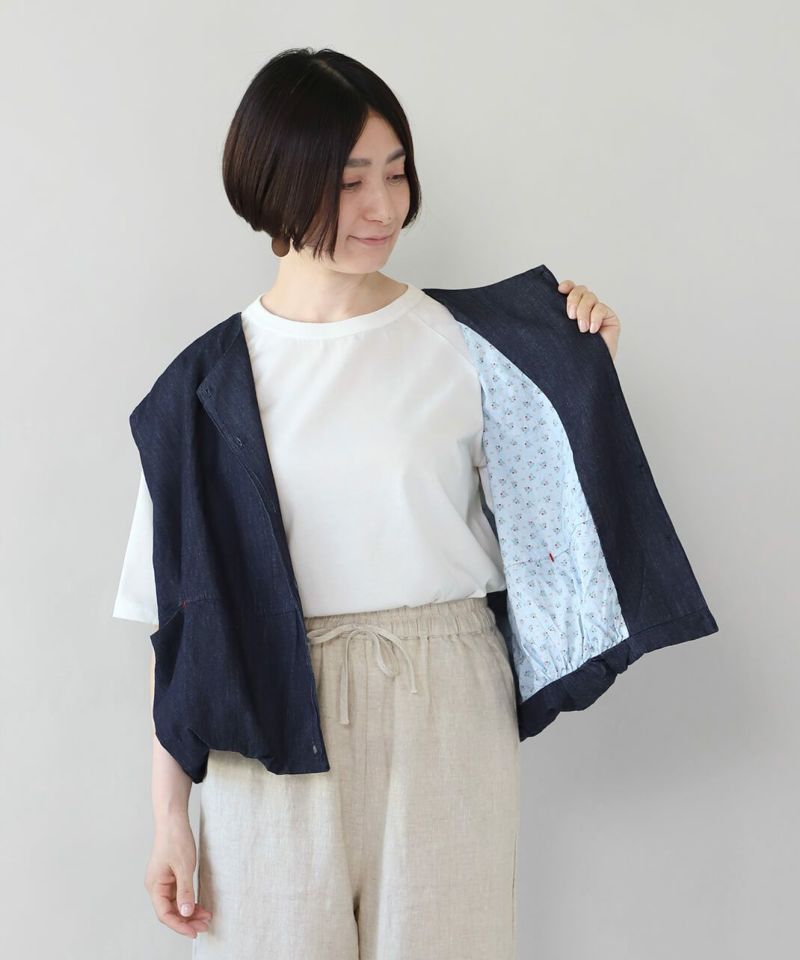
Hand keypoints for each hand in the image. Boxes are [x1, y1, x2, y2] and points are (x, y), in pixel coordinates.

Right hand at [144, 813, 211, 938]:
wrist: (173, 820)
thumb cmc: (175, 839)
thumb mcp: (184, 867)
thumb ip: (185, 891)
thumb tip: (186, 913)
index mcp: (155, 886)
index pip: (165, 914)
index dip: (179, 925)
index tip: (194, 931)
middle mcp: (156, 886)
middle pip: (170, 911)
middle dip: (187, 920)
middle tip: (205, 925)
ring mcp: (163, 881)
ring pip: (175, 904)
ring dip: (189, 912)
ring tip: (206, 917)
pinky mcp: (170, 876)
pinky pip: (178, 895)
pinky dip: (189, 901)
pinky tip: (199, 905)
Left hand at [557, 279, 620, 360]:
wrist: (588, 368)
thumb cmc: (573, 353)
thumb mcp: (560, 334)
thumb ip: (556, 320)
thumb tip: (545, 306)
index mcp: (572, 308)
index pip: (570, 289)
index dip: (567, 285)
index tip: (560, 290)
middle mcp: (585, 307)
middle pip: (580, 290)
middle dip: (573, 299)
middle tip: (570, 316)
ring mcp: (598, 312)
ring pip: (590, 297)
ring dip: (584, 311)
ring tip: (581, 328)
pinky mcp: (610, 318)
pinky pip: (602, 308)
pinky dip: (596, 317)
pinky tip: (592, 330)